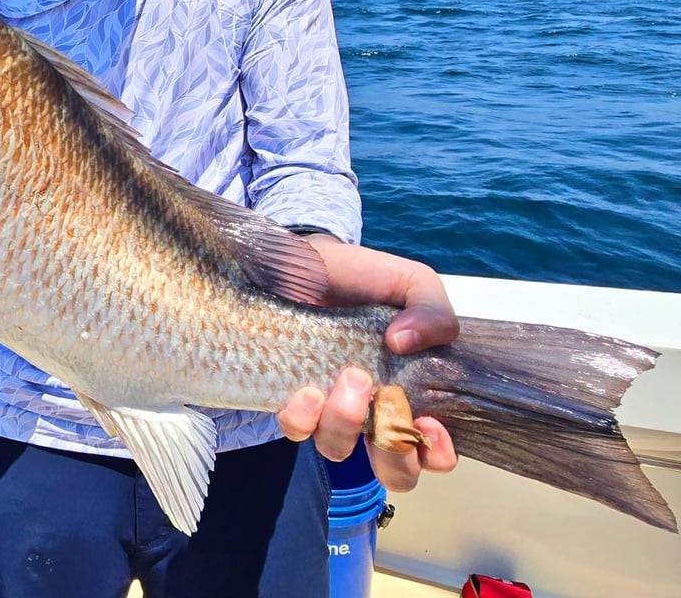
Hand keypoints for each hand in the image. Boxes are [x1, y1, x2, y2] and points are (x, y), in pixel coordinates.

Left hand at [276, 237, 459, 491]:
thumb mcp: (413, 284)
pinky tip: (306, 388)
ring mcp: (330, 407)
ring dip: (347, 421)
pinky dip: (304, 416)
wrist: (310, 259)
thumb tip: (406, 343)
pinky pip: (296, 428)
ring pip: (339, 448)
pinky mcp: (292, 396)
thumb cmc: (366, 277)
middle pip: (392, 470)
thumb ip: (433, 312)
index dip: (437, 453)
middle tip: (388, 403)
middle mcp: (372, 410)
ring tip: (349, 376)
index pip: (433, 450)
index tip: (430, 426)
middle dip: (393, 451)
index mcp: (411, 390)